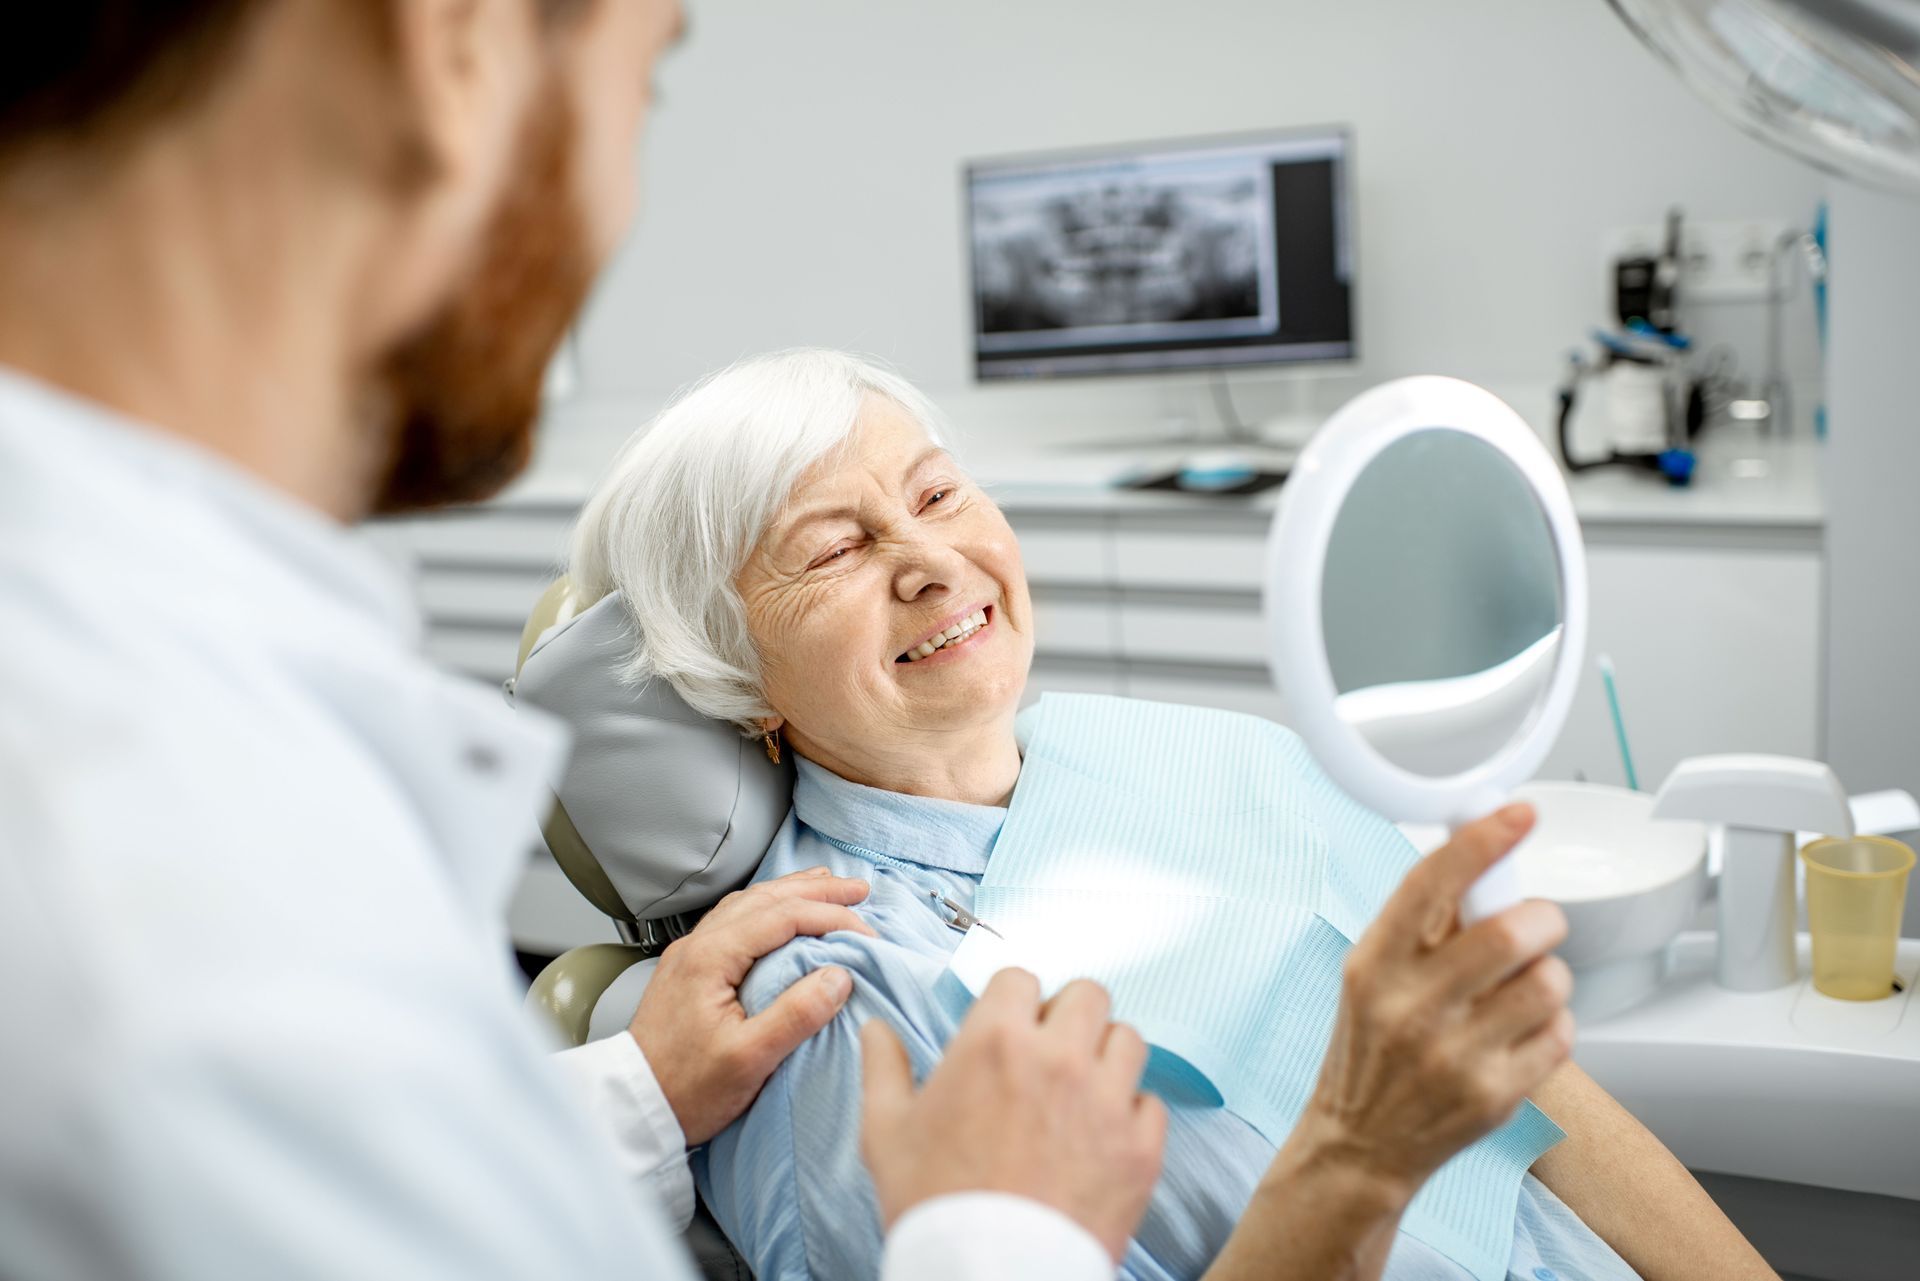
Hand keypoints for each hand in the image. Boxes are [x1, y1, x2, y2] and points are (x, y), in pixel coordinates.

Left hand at [628, 867, 875, 1144]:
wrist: (633, 1108)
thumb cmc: (687, 1090)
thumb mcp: (749, 1060)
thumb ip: (796, 1015)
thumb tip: (839, 977)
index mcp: (711, 957)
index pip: (782, 916)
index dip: (830, 916)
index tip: (867, 931)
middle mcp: (697, 945)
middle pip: (765, 898)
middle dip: (816, 890)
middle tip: (859, 891)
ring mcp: (690, 954)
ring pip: (748, 904)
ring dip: (792, 892)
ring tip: (827, 888)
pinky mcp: (689, 969)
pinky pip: (735, 920)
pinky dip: (768, 908)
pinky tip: (780, 914)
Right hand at [860, 970, 1167, 1263]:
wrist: (986, 1274)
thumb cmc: (934, 1204)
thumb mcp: (886, 1132)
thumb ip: (883, 1068)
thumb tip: (875, 1030)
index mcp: (995, 1041)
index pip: (1021, 977)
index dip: (1013, 1001)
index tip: (1009, 1026)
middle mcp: (1059, 1058)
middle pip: (1089, 995)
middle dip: (1069, 1016)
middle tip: (1051, 1051)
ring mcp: (1106, 1101)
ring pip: (1128, 1041)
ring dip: (1105, 1056)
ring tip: (1083, 1090)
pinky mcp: (1140, 1148)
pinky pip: (1151, 1103)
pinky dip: (1131, 1115)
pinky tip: (1103, 1136)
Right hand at [1302, 804, 1572, 1203]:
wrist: (1360, 1143)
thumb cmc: (1371, 1047)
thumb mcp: (1372, 974)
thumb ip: (1422, 922)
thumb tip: (1478, 850)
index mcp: (1374, 964)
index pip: (1430, 884)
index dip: (1481, 840)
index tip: (1519, 813)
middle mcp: (1410, 1007)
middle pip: (1510, 932)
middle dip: (1541, 918)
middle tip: (1536, 923)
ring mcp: (1455, 1055)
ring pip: (1548, 981)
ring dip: (1550, 973)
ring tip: (1524, 987)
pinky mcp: (1495, 1095)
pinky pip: (1560, 1033)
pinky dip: (1553, 1024)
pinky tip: (1521, 1032)